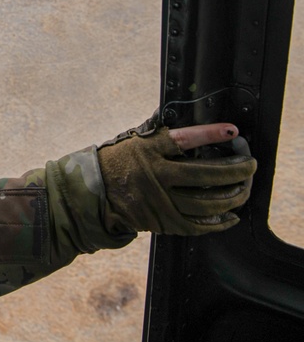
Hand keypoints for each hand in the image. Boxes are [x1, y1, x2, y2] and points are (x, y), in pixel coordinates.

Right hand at [96, 120, 256, 235]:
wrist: (92, 193)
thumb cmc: (116, 162)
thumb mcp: (133, 141)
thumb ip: (159, 132)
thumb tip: (182, 116)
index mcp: (147, 151)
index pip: (183, 139)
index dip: (209, 134)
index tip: (232, 131)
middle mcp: (155, 176)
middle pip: (203, 175)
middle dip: (234, 170)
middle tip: (250, 165)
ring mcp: (159, 201)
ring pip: (206, 203)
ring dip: (232, 196)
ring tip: (244, 189)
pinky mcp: (162, 221)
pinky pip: (197, 225)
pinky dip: (218, 222)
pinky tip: (231, 215)